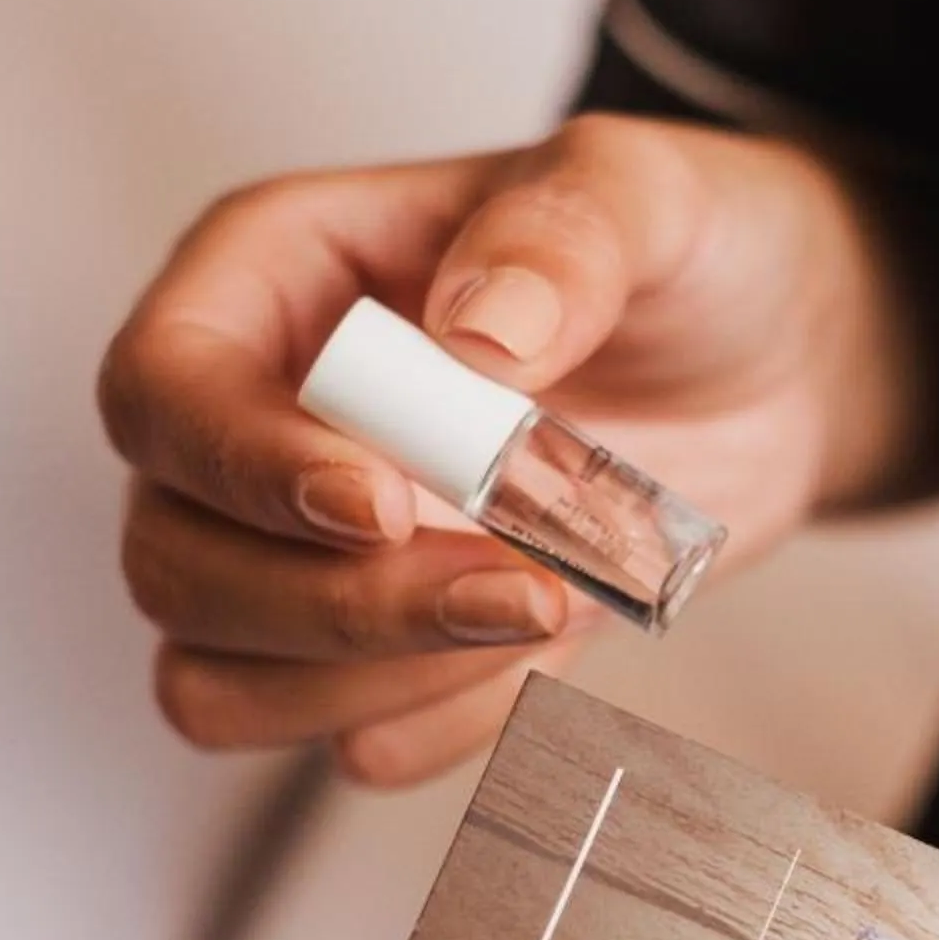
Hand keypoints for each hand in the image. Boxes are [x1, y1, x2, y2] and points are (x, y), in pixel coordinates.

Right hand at [97, 114, 915, 784]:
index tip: (381, 506)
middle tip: (516, 586)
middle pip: (176, 562)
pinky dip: (446, 726)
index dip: (244, 469)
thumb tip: (481, 327)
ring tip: (545, 608)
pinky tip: (549, 654)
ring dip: (377, 683)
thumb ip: (565, 236)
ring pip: (223, 682)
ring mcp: (305, 556)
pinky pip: (351, 744)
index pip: (163, 392)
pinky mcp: (388, 652)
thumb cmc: (681, 258)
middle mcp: (256, 427)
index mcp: (271, 282)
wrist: (775, 371)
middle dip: (337, 605)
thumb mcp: (648, 194)